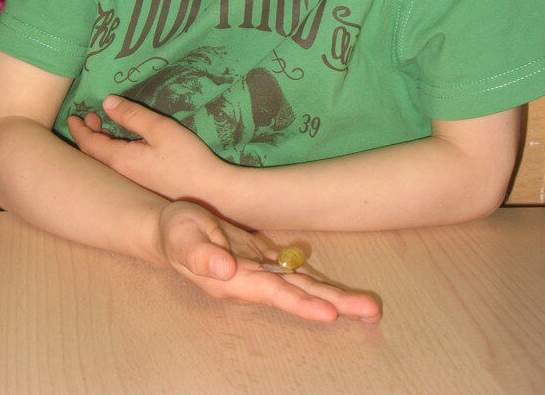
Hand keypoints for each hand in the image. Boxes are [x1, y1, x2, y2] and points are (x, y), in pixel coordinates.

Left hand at [67, 95, 224, 200]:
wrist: (210, 192)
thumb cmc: (186, 158)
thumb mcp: (160, 129)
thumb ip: (132, 115)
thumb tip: (106, 102)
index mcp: (120, 159)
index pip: (89, 144)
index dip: (79, 128)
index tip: (73, 116)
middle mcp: (121, 174)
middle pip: (94, 154)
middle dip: (89, 134)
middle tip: (90, 117)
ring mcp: (132, 183)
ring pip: (106, 162)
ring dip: (101, 143)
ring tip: (105, 128)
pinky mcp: (144, 186)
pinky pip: (118, 167)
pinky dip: (113, 152)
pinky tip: (125, 145)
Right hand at [157, 200, 381, 323]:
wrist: (172, 232)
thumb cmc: (175, 232)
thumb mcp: (182, 236)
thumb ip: (201, 253)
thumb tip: (226, 268)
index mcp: (235, 281)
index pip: (274, 293)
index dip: (301, 303)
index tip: (329, 313)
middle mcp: (254, 283)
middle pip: (299, 295)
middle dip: (335, 304)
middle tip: (372, 311)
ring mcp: (262, 274)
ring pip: (303, 286)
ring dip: (336, 297)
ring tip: (370, 308)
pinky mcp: (265, 262)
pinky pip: (297, 274)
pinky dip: (320, 283)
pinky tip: (342, 293)